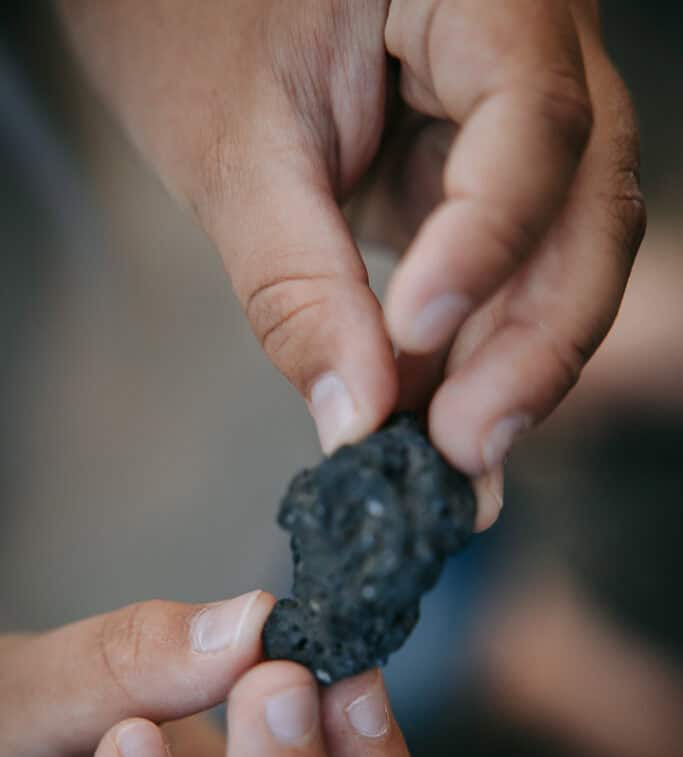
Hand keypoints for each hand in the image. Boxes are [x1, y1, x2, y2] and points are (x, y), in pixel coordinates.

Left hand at [57, 0, 643, 529]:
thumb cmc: (190, 20)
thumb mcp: (233, 146)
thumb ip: (294, 282)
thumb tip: (353, 421)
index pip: (534, 122)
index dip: (486, 242)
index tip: (411, 339)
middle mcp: (535, 51)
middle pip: (587, 206)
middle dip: (532, 343)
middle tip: (464, 449)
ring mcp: (517, 120)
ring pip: (565, 254)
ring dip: (508, 364)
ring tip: (444, 454)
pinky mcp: (481, 179)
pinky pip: (509, 273)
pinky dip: (474, 351)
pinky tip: (435, 416)